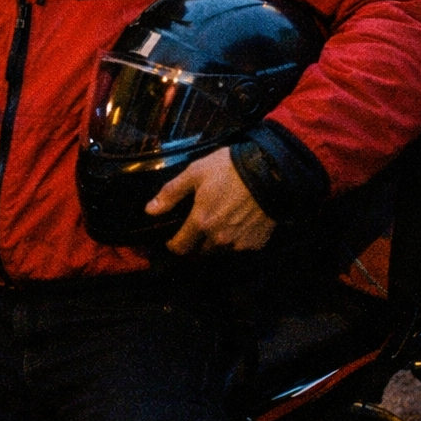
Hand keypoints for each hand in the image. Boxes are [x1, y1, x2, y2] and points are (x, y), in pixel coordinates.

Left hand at [145, 147, 275, 254]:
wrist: (271, 171)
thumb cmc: (230, 168)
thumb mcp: (195, 172)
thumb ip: (171, 193)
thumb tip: (150, 210)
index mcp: (201, 222)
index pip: (180, 247)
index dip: (174, 245)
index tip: (174, 239)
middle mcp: (219, 238)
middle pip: (201, 251)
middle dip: (197, 242)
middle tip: (201, 225)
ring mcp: (239, 243)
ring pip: (221, 250)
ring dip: (218, 242)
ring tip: (223, 222)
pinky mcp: (257, 243)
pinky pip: (241, 247)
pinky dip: (238, 239)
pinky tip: (241, 222)